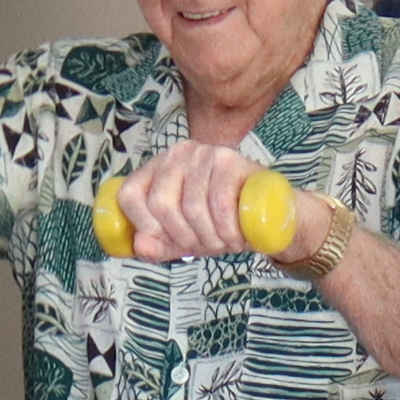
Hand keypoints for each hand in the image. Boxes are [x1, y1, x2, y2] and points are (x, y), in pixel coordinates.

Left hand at [102, 141, 277, 263]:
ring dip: (210, 237)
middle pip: (160, 204)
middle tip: (204, 245)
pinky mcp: (230, 159)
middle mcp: (177, 154)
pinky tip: (235, 236)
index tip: (165, 241)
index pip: (129, 195)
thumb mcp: (183, 239)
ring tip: (224, 241)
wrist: (269, 214)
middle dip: (183, 236)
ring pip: (191, 207)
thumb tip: (141, 246)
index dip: (142, 226)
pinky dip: (226, 230)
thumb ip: (158, 245)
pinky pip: (218, 203)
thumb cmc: (220, 224)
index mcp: (157, 169)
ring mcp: (204, 153)